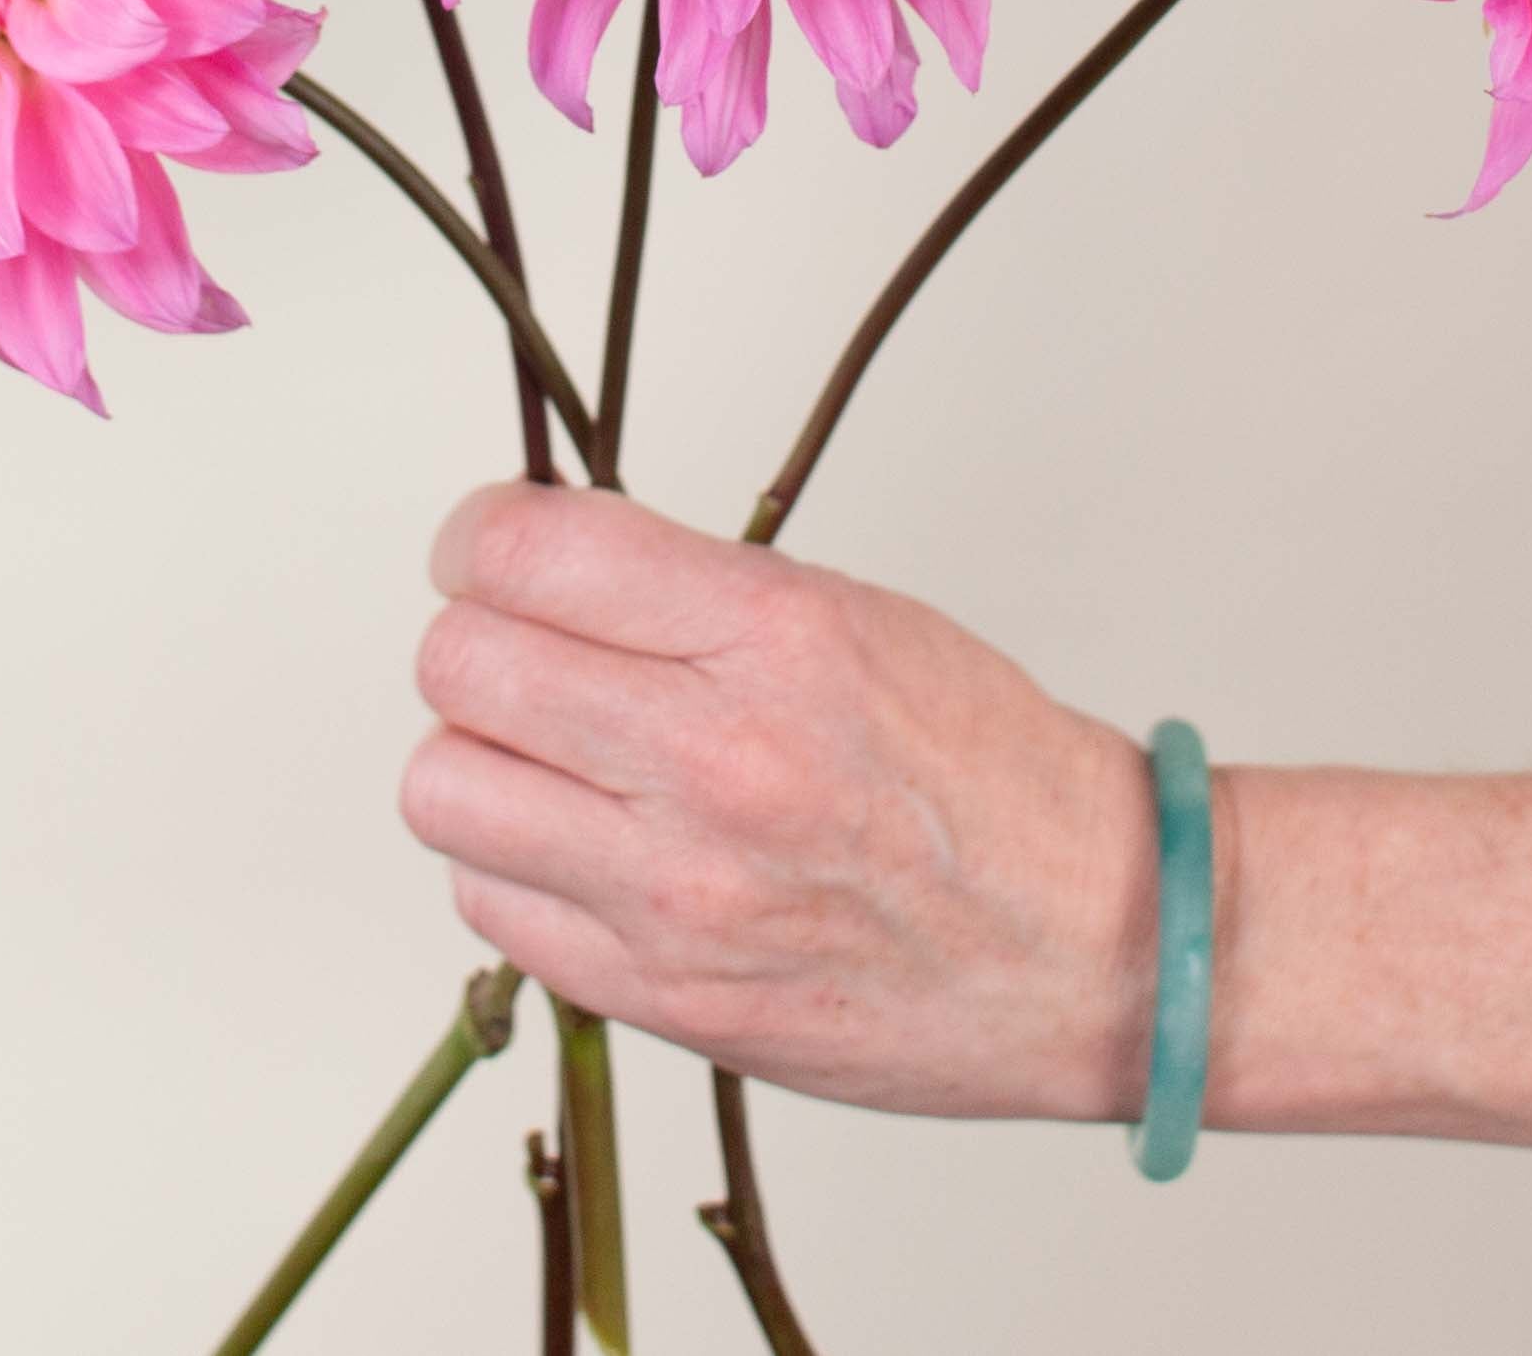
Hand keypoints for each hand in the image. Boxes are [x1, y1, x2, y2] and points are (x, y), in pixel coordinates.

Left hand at [401, 482, 1153, 1118]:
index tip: (489, 548)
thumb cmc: (983, 771)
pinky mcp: (659, 995)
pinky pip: (490, 903)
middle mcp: (713, 760)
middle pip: (457, 666)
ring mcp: (676, 893)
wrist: (1091, 940)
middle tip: (525, 648)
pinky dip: (514, 865)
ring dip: (480, 758)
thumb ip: (684, 589)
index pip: (523, 552)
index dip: (479, 537)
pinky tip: (588, 844)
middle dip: (477, 639)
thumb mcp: (848, 614)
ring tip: (554, 755)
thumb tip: (532, 561)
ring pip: (440, 789)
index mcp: (771, 637)